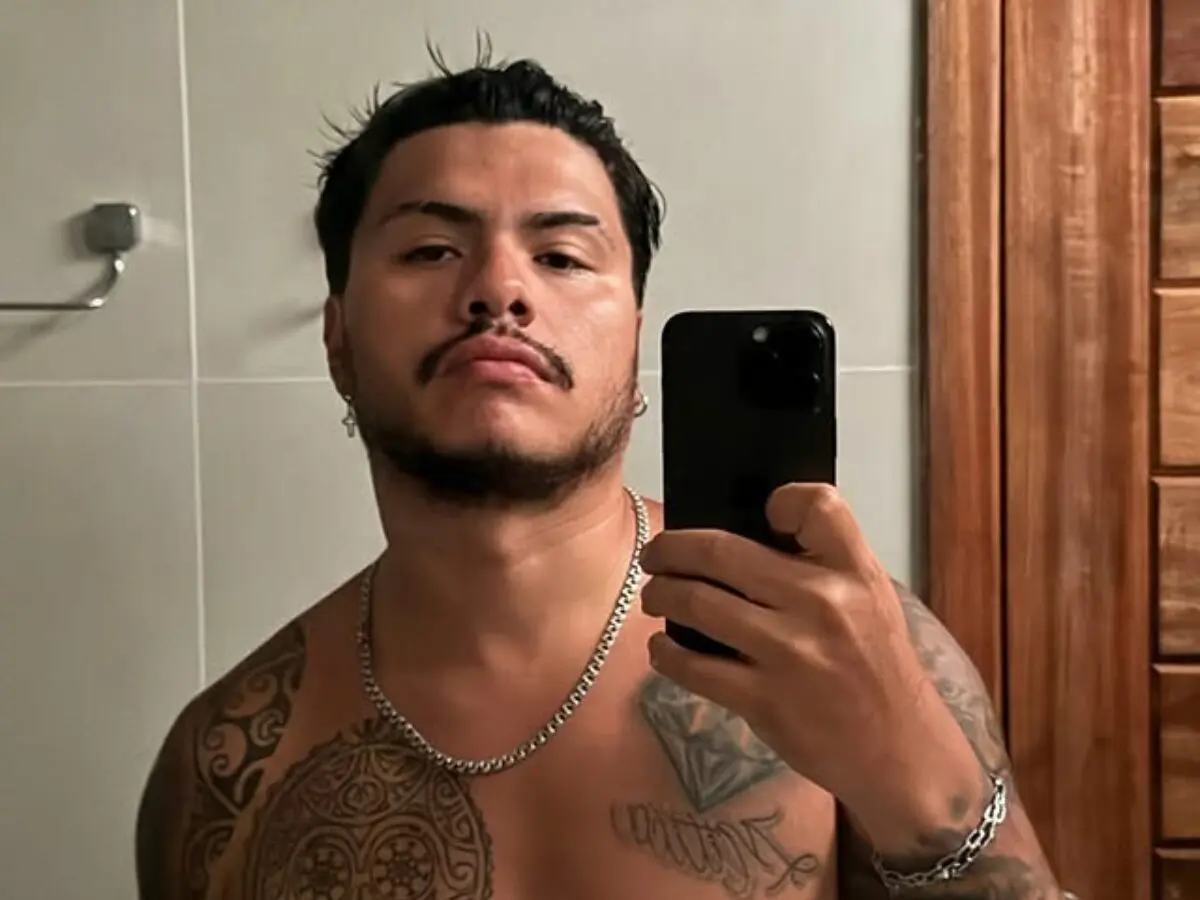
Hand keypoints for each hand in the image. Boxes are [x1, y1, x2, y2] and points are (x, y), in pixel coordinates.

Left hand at [639, 483, 984, 852]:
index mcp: (854, 572)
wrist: (901, 752)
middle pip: (722, 553)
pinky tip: (664, 649)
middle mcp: (821, 603)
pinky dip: (666, 653)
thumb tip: (746, 537)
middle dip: (671, 549)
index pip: (817, 504)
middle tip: (655, 555)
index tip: (757, 513)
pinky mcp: (764, 700)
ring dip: (661, 596)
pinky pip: (694, 667)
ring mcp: (789, 652)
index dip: (781, 499)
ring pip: (697, 603)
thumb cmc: (878, 669)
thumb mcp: (871, 600)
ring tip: (656, 597)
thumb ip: (822, 565)